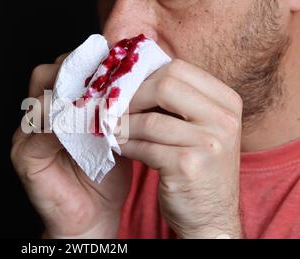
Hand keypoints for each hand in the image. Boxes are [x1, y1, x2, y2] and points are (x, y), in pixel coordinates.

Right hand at [11, 54, 131, 238]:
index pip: (64, 69)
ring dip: (73, 98)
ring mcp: (26, 135)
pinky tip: (89, 126)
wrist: (93, 217)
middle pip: (46, 75)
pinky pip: (41, 133)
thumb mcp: (115, 133)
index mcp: (57, 106)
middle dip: (78, 73)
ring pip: (42, 99)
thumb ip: (116, 107)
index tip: (117, 61)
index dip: (88, 63)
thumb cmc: (105, 176)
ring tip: (102, 102)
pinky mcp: (25, 157)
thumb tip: (135, 78)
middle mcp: (37, 116)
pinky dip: (65, 125)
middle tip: (109, 77)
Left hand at [120, 59, 243, 238]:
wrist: (210, 216)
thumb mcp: (198, 127)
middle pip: (165, 85)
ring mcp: (210, 143)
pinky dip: (125, 146)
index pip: (178, 68)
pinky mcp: (188, 166)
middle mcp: (223, 119)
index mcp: (226, 101)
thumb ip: (176, 101)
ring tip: (109, 128)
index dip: (144, 75)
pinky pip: (144, 147)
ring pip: (150, 120)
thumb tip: (131, 77)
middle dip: (132, 96)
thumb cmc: (197, 166)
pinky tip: (117, 147)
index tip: (124, 86)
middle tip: (112, 106)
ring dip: (123, 125)